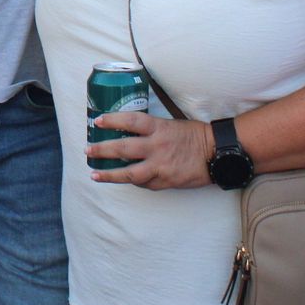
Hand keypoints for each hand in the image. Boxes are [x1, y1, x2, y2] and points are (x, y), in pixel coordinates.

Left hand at [86, 113, 212, 189]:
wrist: (217, 153)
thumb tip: (128, 129)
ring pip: (130, 173)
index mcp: (159, 128)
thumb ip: (151, 128)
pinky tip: (124, 180)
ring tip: (95, 175)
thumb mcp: (172, 124)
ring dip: (110, 175)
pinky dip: (134, 182)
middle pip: (123, 148)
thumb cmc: (194, 135)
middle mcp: (157, 146)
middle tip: (88, 151)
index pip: (131, 121)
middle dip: (102, 150)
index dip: (113, 120)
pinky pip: (145, 184)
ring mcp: (161, 166)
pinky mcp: (166, 181)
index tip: (97, 121)